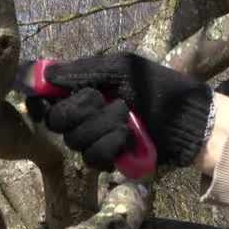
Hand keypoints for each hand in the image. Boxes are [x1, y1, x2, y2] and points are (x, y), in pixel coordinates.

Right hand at [25, 53, 214, 169]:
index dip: (40, 100)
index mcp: (82, 90)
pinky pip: (93, 158)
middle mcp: (83, 115)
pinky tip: (129, 138)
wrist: (188, 120)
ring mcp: (94, 139)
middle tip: (105, 100)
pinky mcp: (108, 160)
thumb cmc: (157, 87)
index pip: (45, 98)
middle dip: (80, 110)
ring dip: (104, 126)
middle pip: (55, 120)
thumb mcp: (120, 68)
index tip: (47, 99)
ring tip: (127, 118)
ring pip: (75, 140)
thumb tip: (46, 74)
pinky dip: (112, 145)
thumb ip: (81, 71)